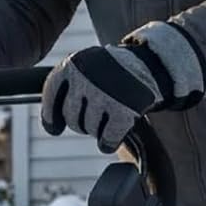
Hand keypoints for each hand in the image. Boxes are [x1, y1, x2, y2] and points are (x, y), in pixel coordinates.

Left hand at [41, 21, 205, 151]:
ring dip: (97, 130)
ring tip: (108, 116)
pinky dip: (108, 143)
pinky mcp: (125, 109)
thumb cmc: (113, 72)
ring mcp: (106, 93)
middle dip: (80, 121)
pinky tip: (109, 142)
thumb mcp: (86, 69)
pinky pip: (108, 138)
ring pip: (88, 128)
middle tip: (96, 114)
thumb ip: (65, 89)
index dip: (50, 116)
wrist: (154, 64)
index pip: (51, 95)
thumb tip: (50, 128)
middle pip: (70, 116)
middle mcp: (88, 76)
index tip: (54, 129)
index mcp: (74, 63)